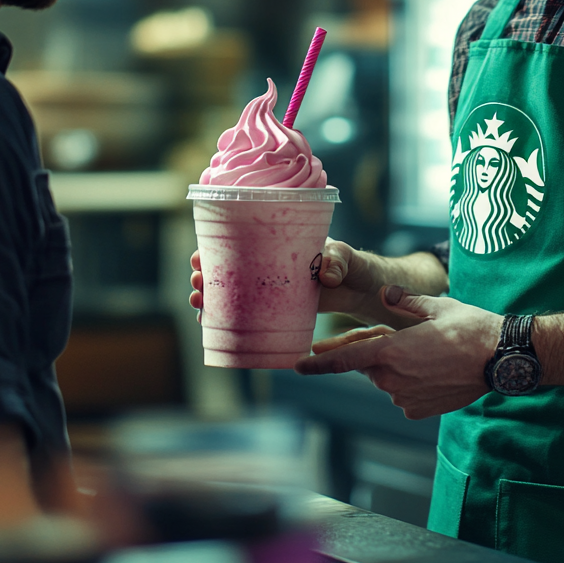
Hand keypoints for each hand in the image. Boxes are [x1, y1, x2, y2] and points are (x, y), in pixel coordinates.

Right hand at [189, 238, 388, 322]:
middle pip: (229, 265)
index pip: (241, 239)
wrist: (366, 289)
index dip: (215, 247)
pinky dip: (230, 315)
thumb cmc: (355, 264)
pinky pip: (250, 311)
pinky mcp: (281, 308)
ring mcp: (274, 286)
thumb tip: (327, 274)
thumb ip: (339, 260)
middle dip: (206, 274)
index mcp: (281, 242)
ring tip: (198, 304)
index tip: (199, 257)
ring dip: (212, 295)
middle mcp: (272, 262)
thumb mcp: (347, 257)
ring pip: (234, 289)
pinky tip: (212, 323)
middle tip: (196, 284)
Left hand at [294, 286, 501, 418]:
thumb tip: (386, 294)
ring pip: (387, 379)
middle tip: (406, 337)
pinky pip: (403, 394)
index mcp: (391, 351)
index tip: (297, 366)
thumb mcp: (434, 305)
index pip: (345, 360)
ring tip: (430, 352)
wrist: (500, 358)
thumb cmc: (468, 327)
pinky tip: (434, 370)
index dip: (318, 363)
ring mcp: (405, 398)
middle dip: (377, 351)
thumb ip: (402, 301)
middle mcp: (393, 379)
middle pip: (370, 364)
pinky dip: (411, 383)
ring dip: (397, 366)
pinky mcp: (418, 411)